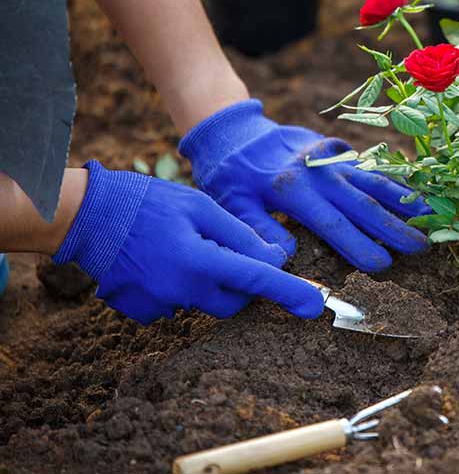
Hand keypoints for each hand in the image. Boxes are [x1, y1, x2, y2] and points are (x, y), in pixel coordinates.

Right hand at [54, 161, 323, 324]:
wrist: (87, 216)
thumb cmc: (147, 202)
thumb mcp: (199, 206)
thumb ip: (239, 235)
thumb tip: (275, 258)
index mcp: (199, 261)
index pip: (257, 280)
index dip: (290, 292)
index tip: (315, 306)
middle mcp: (181, 291)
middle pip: (234, 302)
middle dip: (241, 283)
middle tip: (223, 250)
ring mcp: (159, 306)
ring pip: (204, 302)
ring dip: (206, 281)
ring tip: (180, 247)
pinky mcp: (142, 312)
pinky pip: (176, 305)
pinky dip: (178, 287)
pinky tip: (160, 262)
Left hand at [179, 100, 429, 271]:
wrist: (235, 130)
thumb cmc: (230, 174)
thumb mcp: (231, 204)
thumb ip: (258, 230)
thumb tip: (284, 258)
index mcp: (292, 190)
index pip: (333, 224)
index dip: (359, 245)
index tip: (383, 266)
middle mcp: (319, 173)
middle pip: (363, 204)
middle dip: (394, 227)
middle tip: (422, 247)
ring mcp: (331, 159)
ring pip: (373, 181)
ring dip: (402, 199)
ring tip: (429, 214)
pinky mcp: (337, 151)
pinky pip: (369, 166)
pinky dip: (392, 179)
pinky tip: (412, 189)